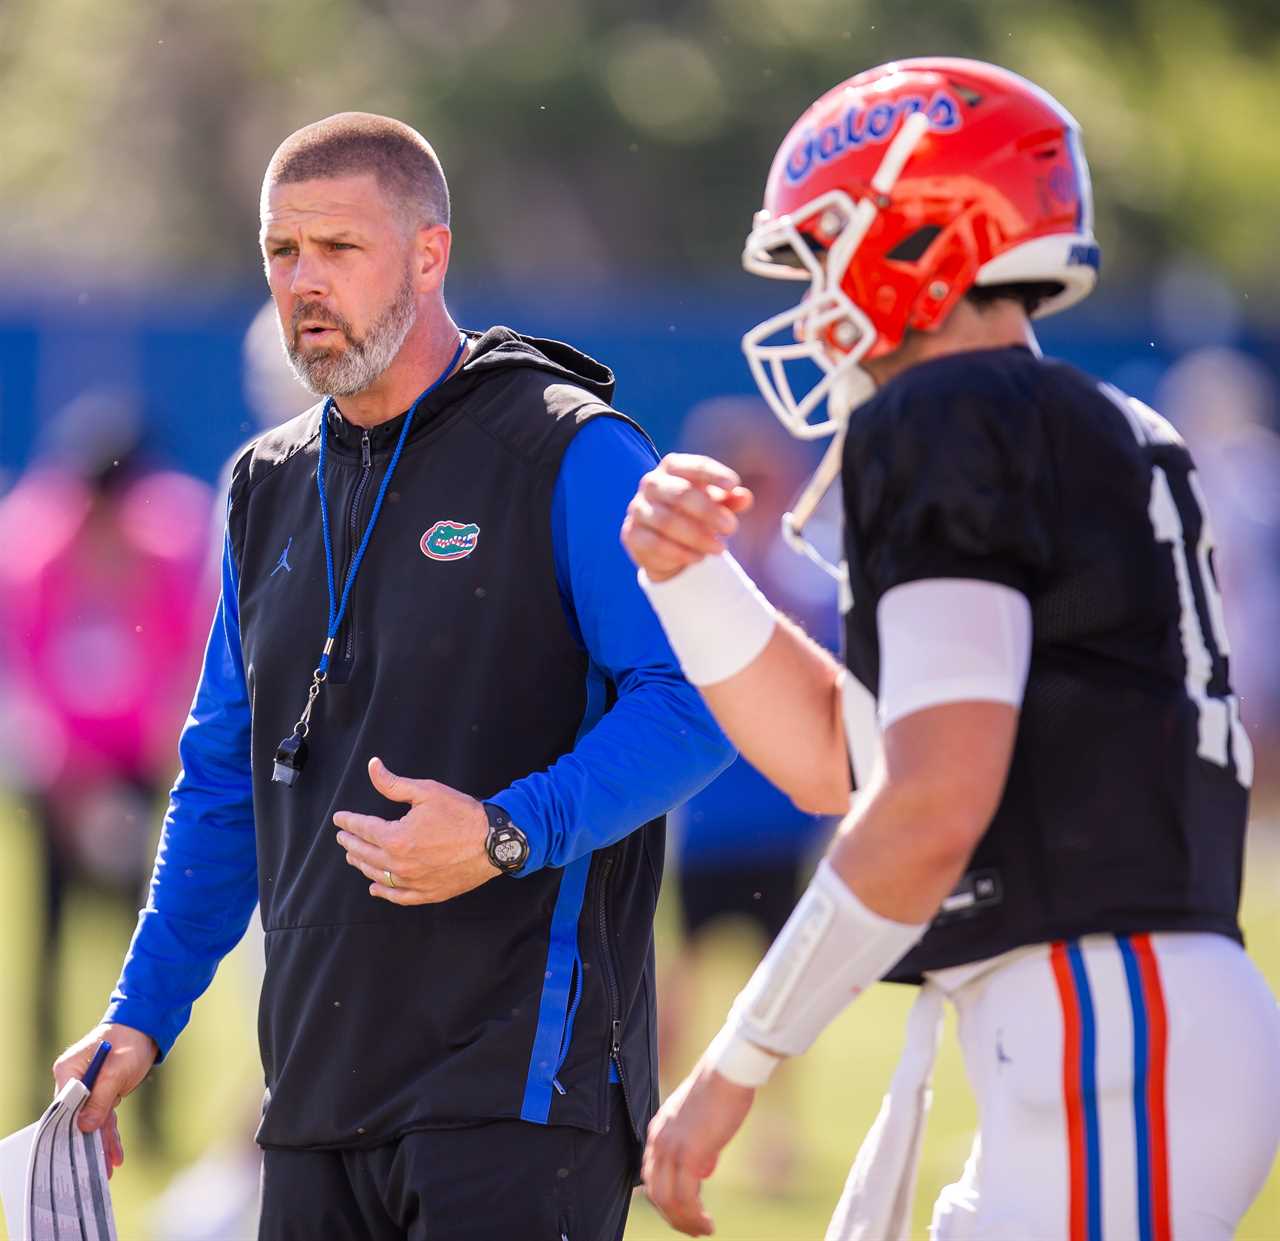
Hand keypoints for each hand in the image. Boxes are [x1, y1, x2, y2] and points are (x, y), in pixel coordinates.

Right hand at [52, 1023, 157, 1178]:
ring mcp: (88, 1088)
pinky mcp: (103, 1093)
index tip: (71, 1154)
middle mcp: (75, 1081)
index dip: (67, 1130)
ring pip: (92, 1122)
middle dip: (86, 1144)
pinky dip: (110, 1135)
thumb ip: (100, 1099)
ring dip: (101, 1144)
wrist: (146, 1028)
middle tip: (92, 1170)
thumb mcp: (116, 1072)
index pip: (62, 1107)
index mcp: (69, 1071)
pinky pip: (104, 1118)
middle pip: (76, 1118)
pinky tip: (115, 1155)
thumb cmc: (129, 1043)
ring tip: (106, 1170)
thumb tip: (84, 1127)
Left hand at [334, 757, 496, 903]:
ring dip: (362, 864)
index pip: (363, 829)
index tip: (339, 819)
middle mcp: (399, 864)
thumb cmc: (461, 814)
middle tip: (342, 836)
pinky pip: (398, 896)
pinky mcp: (427, 892)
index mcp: (396, 838)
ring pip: (377, 875)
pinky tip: (375, 887)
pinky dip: (383, 891)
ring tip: (353, 856)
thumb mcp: (426, 791)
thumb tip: (372, 767)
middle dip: (350, 842)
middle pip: (365, 853)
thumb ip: (394, 783)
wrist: (493, 841)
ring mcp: (412, 881)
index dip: (348, 822)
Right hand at [621, 454, 754, 582]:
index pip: (694, 467)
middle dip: (709, 512)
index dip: (714, 474)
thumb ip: (730, 500)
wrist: (666, 544)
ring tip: (720, 549)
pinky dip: (679, 553)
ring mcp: (638, 509)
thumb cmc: (696, 515)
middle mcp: (651, 483)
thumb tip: (744, 497)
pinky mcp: (631, 534)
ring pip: (667, 522)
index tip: (733, 485)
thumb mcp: (716, 505)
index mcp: (672, 467)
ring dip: (697, 537)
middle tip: (732, 528)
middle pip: (680, 494)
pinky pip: (654, 544)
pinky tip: (698, 558)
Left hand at [642, 1060, 755, 1235]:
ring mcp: (672, 1147)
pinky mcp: (689, 1154)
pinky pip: (686, 1197)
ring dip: (684, 1222)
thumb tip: (702, 1169)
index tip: (682, 1212)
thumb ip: (695, 1143)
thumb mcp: (699, 1120)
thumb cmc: (721, 1090)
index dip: (664, 1199)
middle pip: (655, 1192)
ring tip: (703, 1230)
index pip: (651, 1174)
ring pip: (667, 1200)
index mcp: (659, 1129)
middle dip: (672, 1217)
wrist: (729, 1072)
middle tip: (692, 1228)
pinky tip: (708, 1223)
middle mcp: (659, 1139)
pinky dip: (695, 1216)